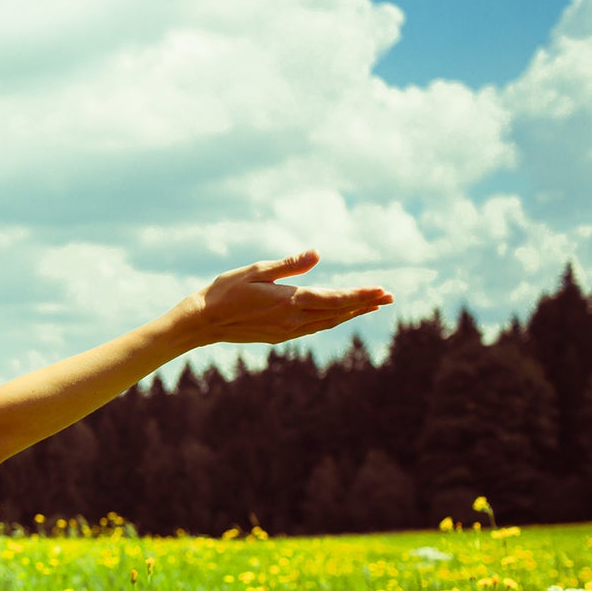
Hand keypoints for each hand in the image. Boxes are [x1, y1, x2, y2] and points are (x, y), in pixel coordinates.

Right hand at [174, 251, 391, 346]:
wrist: (202, 322)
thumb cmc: (225, 291)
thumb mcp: (256, 270)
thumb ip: (289, 264)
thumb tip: (317, 254)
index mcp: (289, 301)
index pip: (335, 299)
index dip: (361, 295)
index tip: (383, 291)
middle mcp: (292, 320)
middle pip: (337, 312)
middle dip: (365, 304)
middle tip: (389, 297)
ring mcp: (286, 331)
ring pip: (327, 322)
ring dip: (351, 313)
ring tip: (371, 306)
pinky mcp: (278, 336)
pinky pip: (313, 328)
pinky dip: (331, 320)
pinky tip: (337, 316)